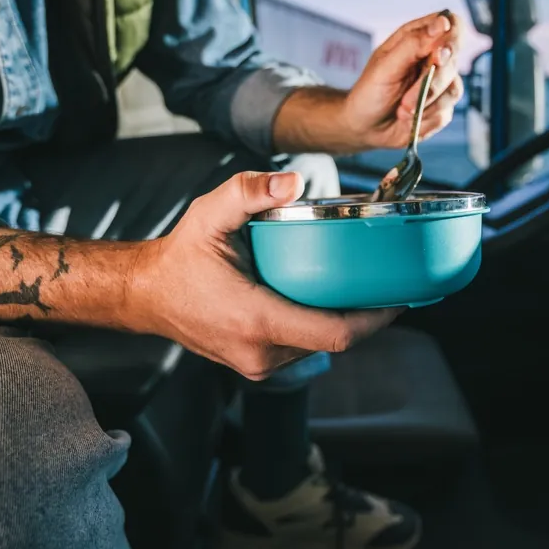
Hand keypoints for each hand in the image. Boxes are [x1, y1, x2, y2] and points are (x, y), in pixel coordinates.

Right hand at [129, 171, 399, 379]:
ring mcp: (259, 364)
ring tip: (361, 287)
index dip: (376, 319)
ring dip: (342, 321)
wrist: (147, 295)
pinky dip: (320, 326)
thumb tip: (293, 183)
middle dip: (365, 315)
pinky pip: (302, 347)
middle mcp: (262, 352)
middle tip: (387, 282)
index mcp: (257, 320)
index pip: (336, 333)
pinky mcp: (257, 364)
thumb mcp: (209, 214)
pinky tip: (328, 299)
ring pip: (319, 346)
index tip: (401, 297)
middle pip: (335, 340)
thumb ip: (248, 192)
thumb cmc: (181, 257)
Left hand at [343, 10, 463, 149]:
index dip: (452, 37)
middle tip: (408, 99)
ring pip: (453, 90)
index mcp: (418, 38)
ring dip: (425, 104)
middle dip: (432, 82)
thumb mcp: (385, 66)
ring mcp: (440, 83)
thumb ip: (414, 43)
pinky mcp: (442, 107)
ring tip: (402, 110)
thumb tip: (442, 22)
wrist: (365, 127)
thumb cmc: (369, 92)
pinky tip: (408, 119)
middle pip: (453, 60)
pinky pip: (445, 113)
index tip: (438, 55)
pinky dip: (425, 119)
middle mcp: (433, 58)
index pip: (452, 24)